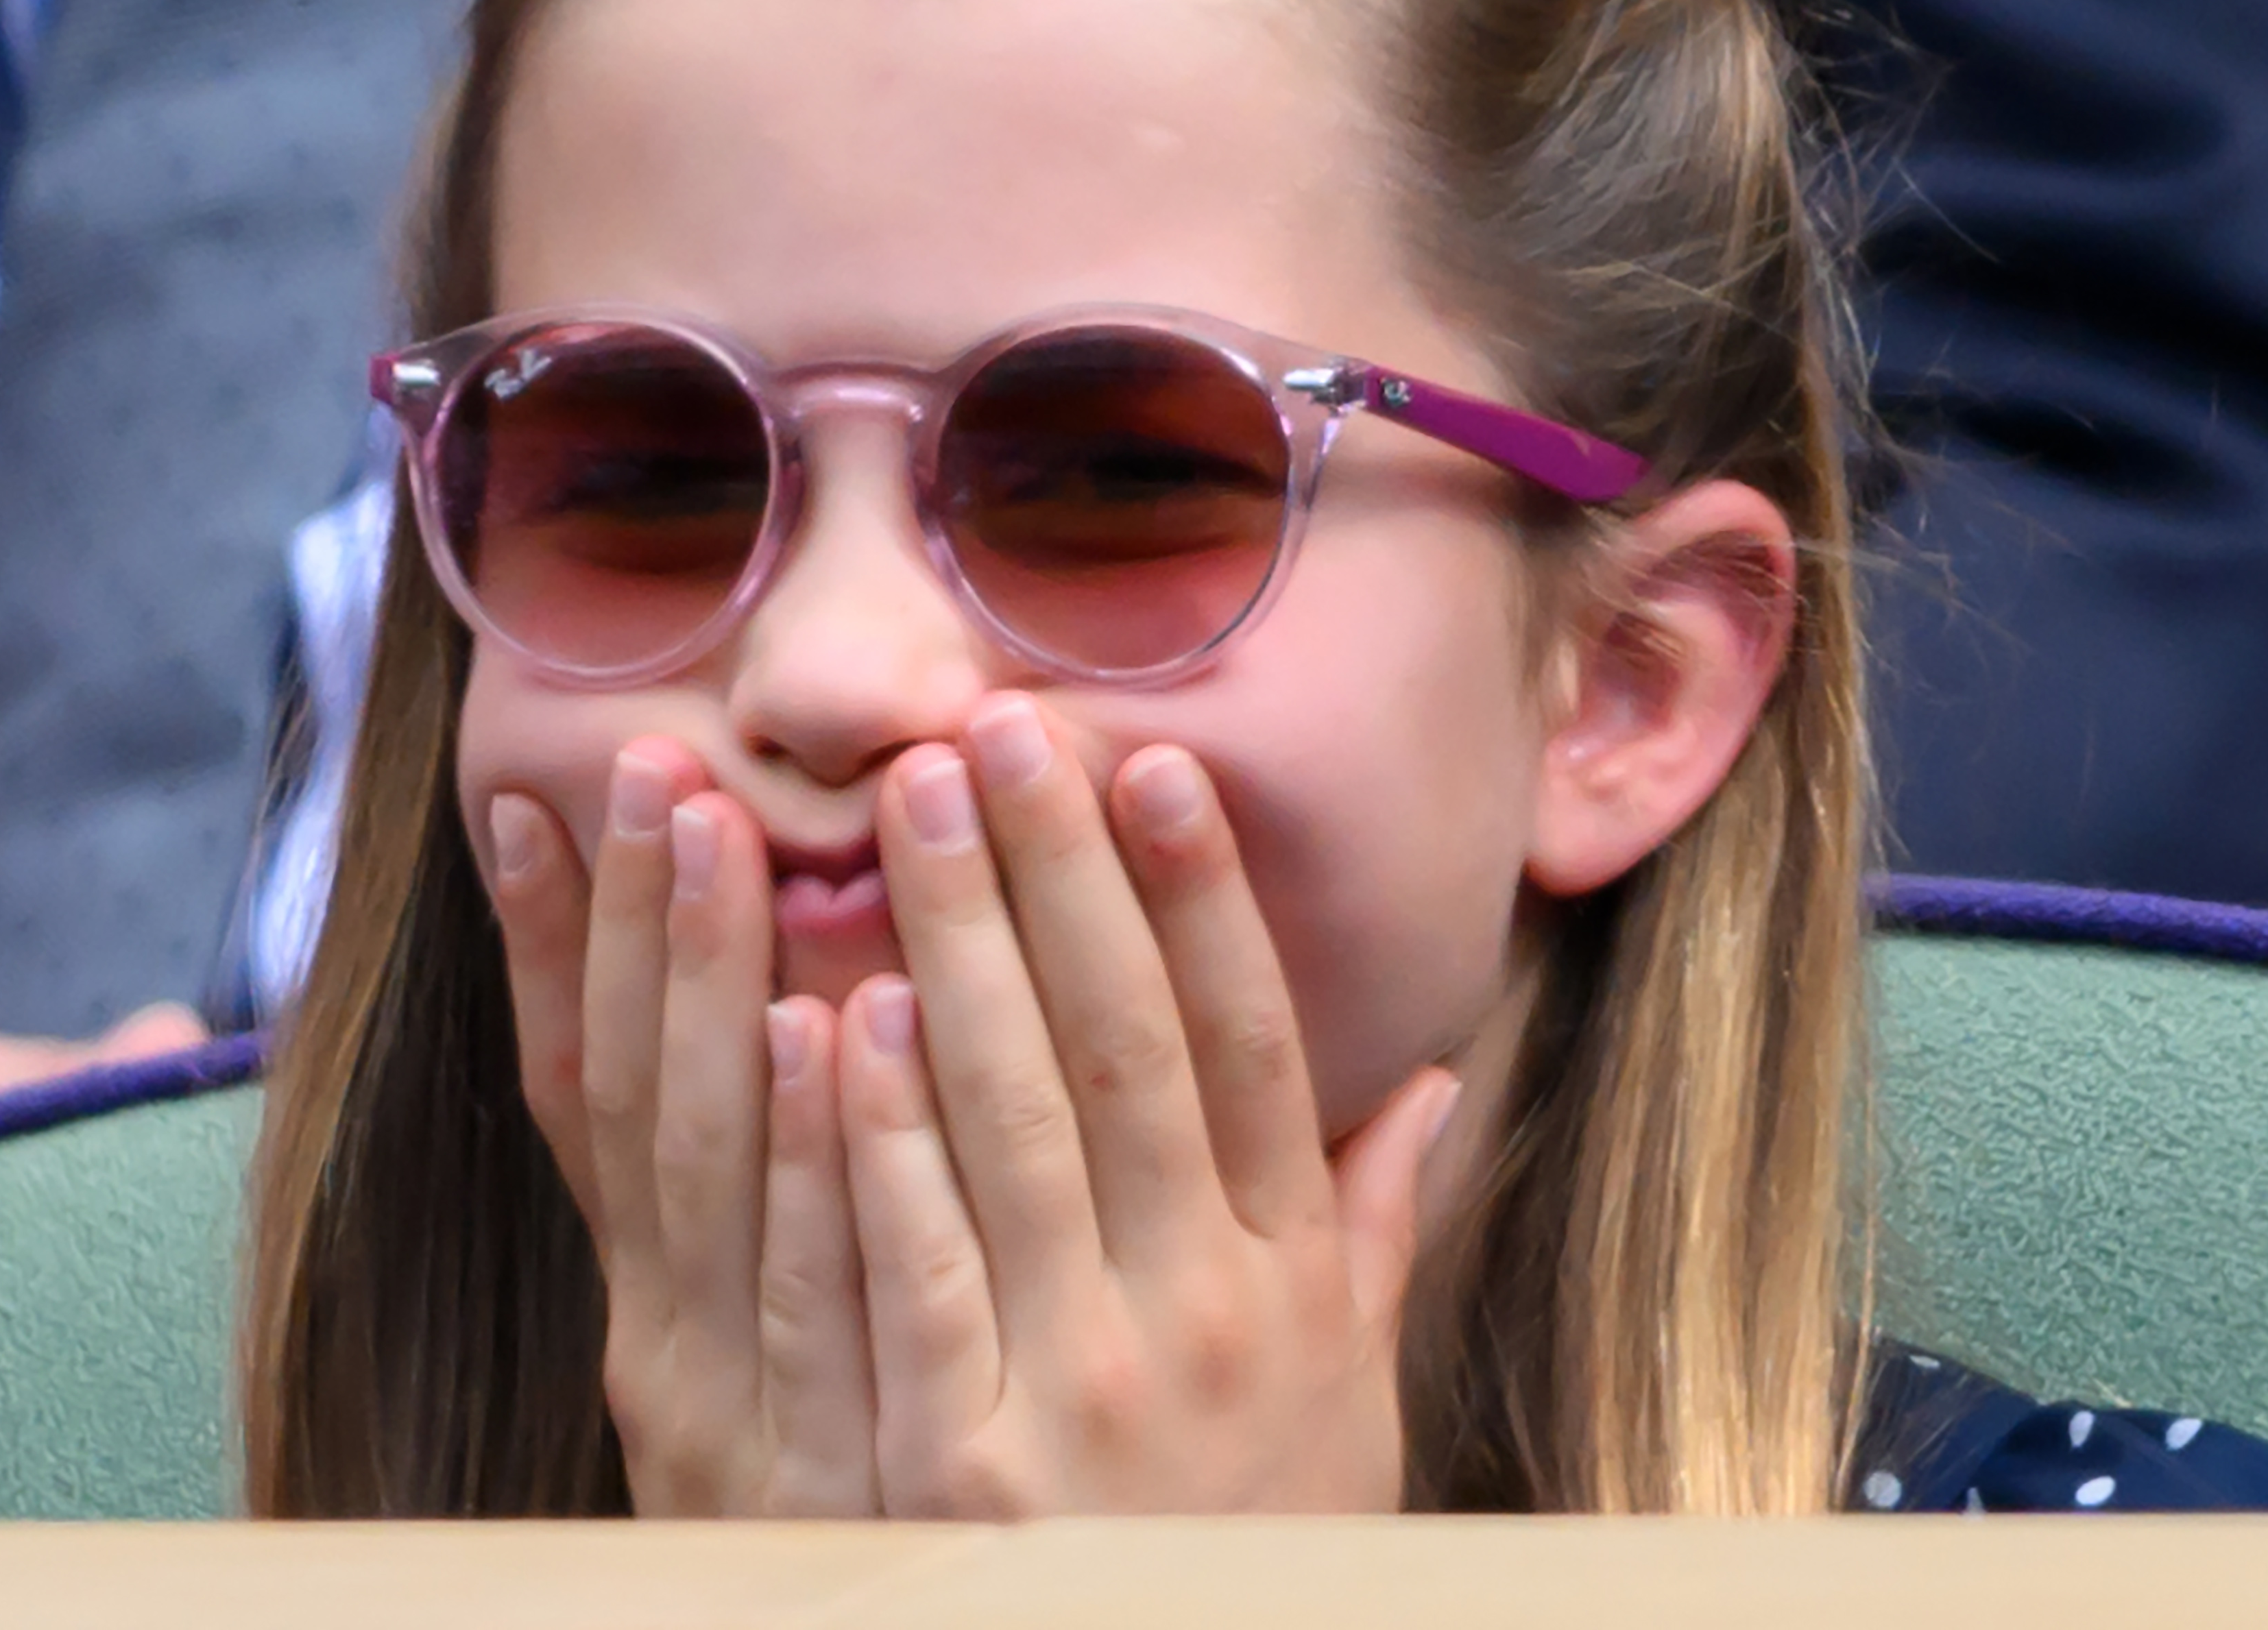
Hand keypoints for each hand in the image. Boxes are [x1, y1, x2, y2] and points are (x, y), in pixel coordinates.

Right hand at [483, 746, 876, 1515]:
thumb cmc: (838, 1524)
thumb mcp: (777, 1373)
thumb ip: (777, 1222)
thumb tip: (795, 1034)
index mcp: (651, 1316)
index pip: (581, 1101)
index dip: (555, 951)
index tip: (535, 800)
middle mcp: (667, 1347)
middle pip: (639, 1103)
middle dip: (641, 927)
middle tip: (650, 763)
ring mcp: (743, 1404)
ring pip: (716, 1165)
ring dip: (712, 987)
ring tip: (723, 836)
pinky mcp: (846, 1458)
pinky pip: (836, 1281)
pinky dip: (826, 1152)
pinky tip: (835, 1028)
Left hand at [838, 695, 1460, 1517]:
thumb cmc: (1248, 1541)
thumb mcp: (1347, 1396)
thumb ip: (1371, 1232)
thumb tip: (1435, 1081)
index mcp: (1288, 1283)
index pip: (1255, 1050)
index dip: (1203, 904)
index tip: (1155, 768)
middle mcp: (1200, 1314)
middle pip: (1128, 1051)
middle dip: (1063, 876)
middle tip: (1002, 725)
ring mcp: (1083, 1381)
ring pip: (1016, 1123)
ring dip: (962, 950)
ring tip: (910, 811)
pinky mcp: (963, 1456)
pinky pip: (916, 1264)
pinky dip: (875, 1137)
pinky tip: (832, 1018)